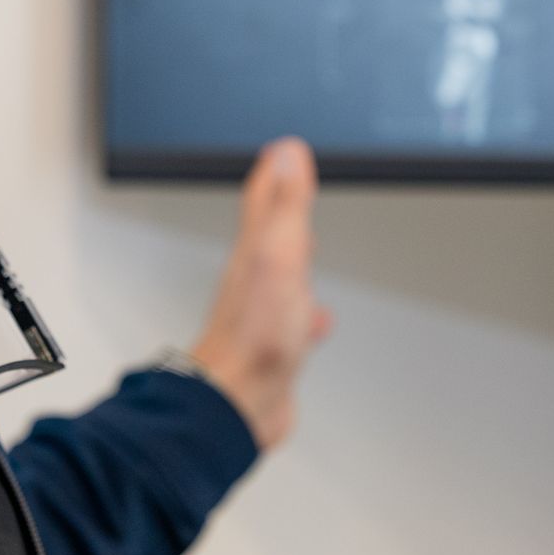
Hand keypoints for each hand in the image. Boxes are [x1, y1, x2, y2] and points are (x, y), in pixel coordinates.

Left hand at [188, 137, 331, 451]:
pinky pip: (293, 318)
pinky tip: (316, 320)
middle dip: (284, 211)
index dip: (274, 173)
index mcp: (256, 253)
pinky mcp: (275, 347)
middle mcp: (256, 280)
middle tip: (292, 189)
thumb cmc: (255, 336)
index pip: (264, 201)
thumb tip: (287, 155)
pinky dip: (307, 312)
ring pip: (282, 275)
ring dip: (296, 258)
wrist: (238, 402)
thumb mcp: (278, 258)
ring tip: (308, 246)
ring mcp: (264, 314)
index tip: (282, 152)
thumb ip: (285, 206)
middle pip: (270, 235)